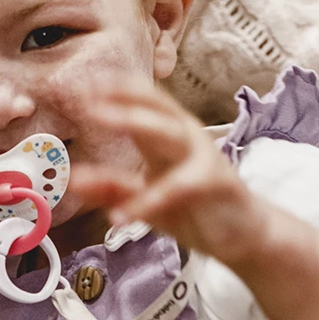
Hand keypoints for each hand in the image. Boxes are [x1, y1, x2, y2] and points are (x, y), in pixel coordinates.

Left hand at [70, 81, 318, 319]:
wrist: (244, 236)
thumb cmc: (197, 209)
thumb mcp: (148, 199)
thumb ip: (113, 189)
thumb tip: (74, 179)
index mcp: (170, 135)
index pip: (145, 101)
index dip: (116, 89)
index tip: (83, 83)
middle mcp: (185, 139)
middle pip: (155, 108)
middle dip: (121, 98)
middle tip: (86, 94)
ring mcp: (201, 158)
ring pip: (168, 133)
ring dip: (133, 121)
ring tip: (100, 117)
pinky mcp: (212, 184)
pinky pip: (176, 187)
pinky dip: (147, 200)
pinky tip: (120, 216)